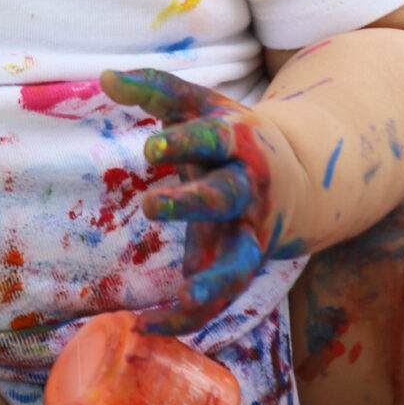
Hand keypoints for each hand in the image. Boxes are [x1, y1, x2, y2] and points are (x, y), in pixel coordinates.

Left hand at [101, 68, 298, 333]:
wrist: (299, 177)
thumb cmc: (232, 138)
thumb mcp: (202, 106)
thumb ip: (156, 89)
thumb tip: (104, 76)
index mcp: (237, 143)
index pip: (213, 139)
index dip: (185, 142)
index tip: (151, 146)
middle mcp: (247, 190)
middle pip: (224, 196)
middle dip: (192, 201)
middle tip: (152, 205)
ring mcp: (249, 232)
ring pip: (238, 263)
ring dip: (214, 282)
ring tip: (186, 295)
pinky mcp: (242, 264)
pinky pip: (220, 298)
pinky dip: (189, 317)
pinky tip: (148, 328)